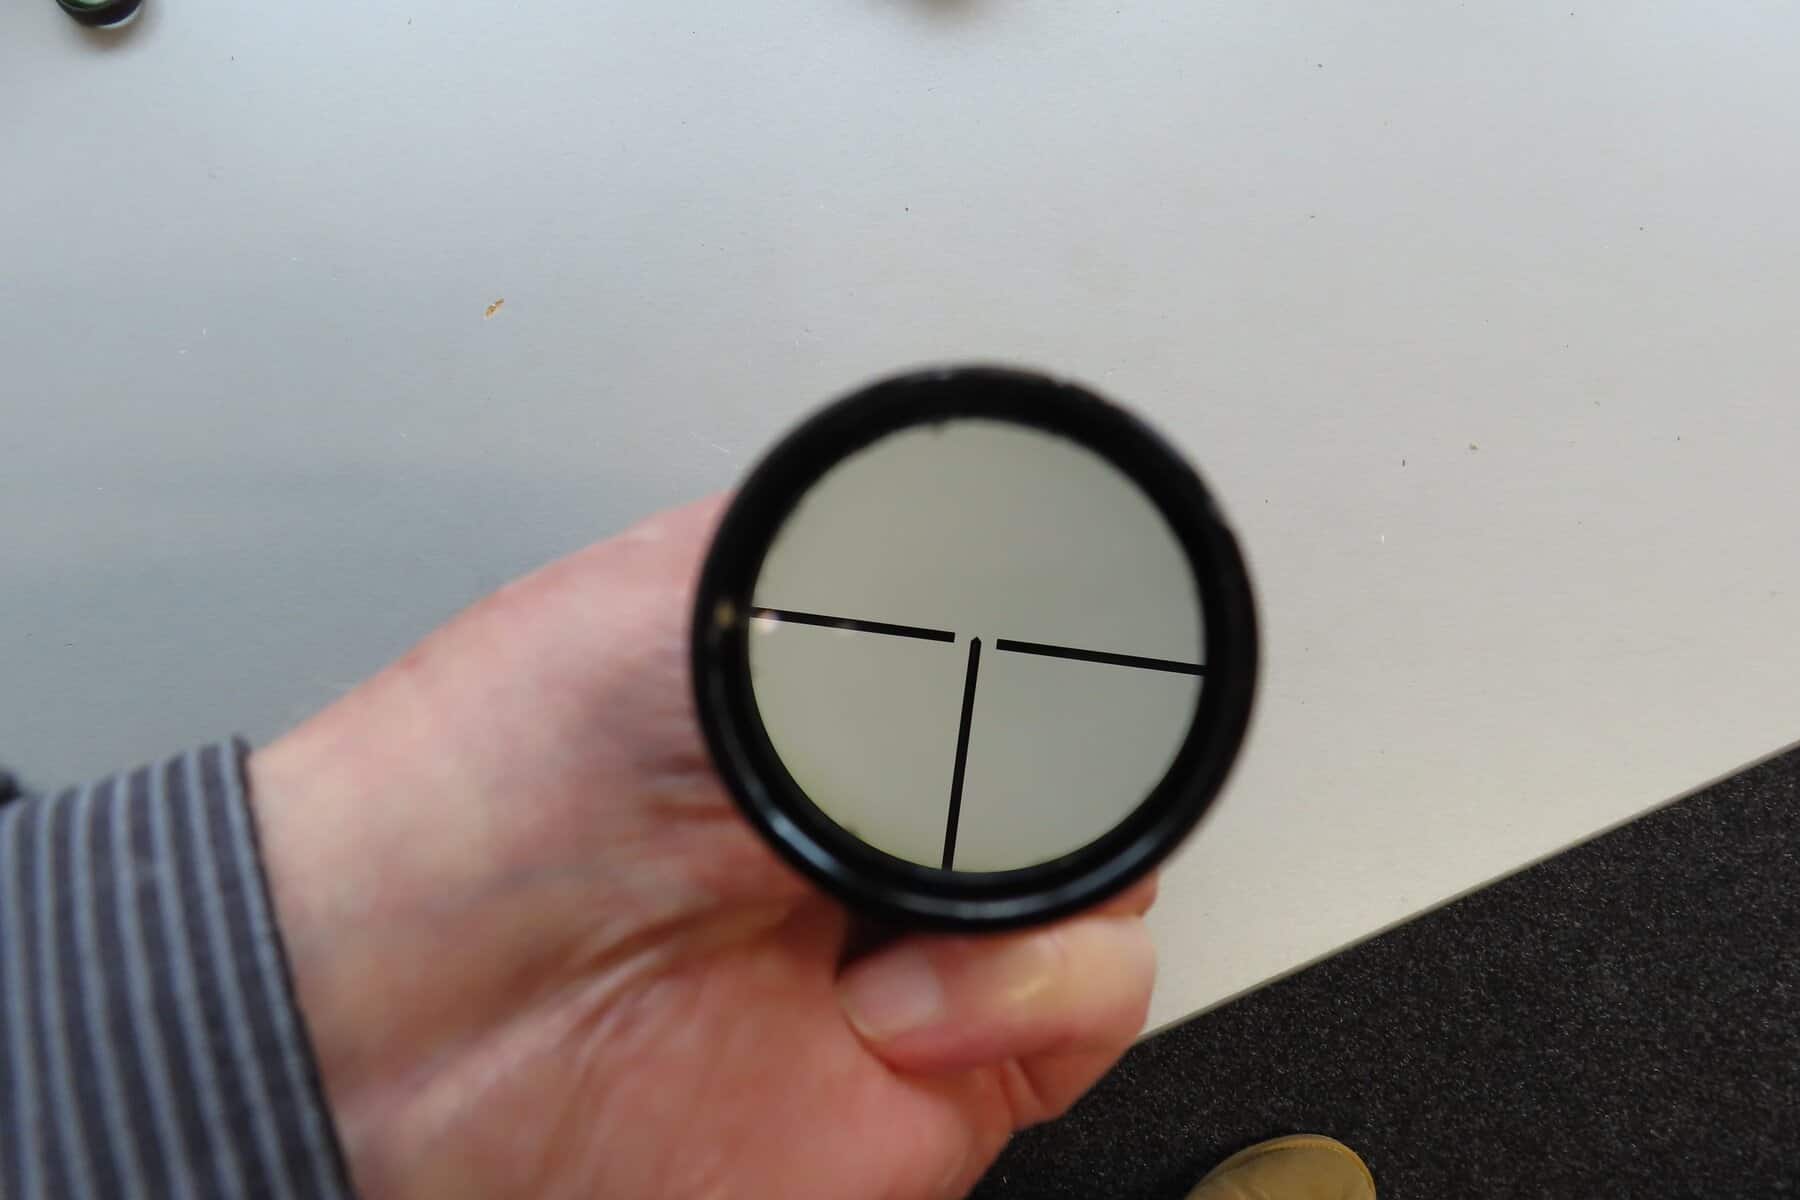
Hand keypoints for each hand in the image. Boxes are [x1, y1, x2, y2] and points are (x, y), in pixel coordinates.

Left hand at [249, 497, 1155, 1199]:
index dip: (1068, 636)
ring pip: (1112, 880)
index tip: (1088, 634)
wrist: (391, 1029)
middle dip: (1060, 754)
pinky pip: (1087, 1011)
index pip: (1019, 640)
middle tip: (945, 768)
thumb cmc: (479, 796)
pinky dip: (1034, 991)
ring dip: (1040, 882)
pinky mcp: (944, 1069)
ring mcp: (920, 938)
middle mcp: (887, 806)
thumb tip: (985, 528)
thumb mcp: (669, 606)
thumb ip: (843, 559)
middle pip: (1085, 756)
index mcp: (839, 685)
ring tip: (884, 891)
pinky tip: (885, 998)